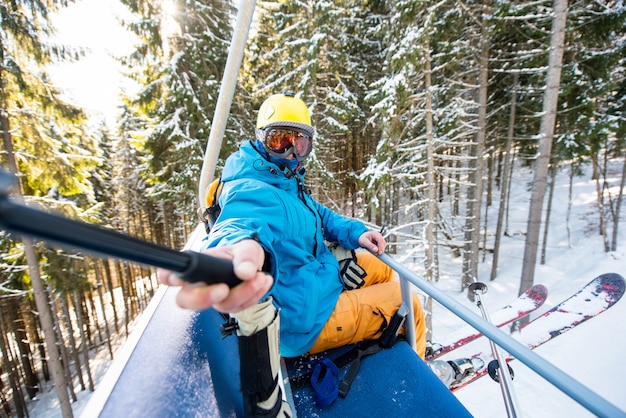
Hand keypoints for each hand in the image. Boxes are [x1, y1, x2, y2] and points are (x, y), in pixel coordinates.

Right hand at [157, 239, 272, 312]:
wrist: (254, 265)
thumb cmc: (241, 254)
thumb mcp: (246, 247)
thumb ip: (246, 256)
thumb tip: (246, 271)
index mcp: (194, 266)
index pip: (170, 274)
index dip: (168, 276)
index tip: (175, 278)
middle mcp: (197, 285)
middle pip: (186, 300)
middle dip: (204, 297)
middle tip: (224, 289)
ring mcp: (211, 298)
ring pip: (219, 305)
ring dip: (243, 293)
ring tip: (260, 277)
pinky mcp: (227, 306)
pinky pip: (238, 308)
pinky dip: (254, 295)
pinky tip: (263, 282)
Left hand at [358, 230, 385, 254]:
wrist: (361, 238)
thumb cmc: (362, 238)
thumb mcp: (364, 242)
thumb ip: (370, 246)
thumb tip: (376, 250)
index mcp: (375, 234)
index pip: (380, 240)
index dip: (381, 246)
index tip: (379, 252)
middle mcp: (378, 236)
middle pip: (383, 243)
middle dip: (381, 249)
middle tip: (376, 253)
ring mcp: (379, 239)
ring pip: (383, 245)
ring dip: (380, 250)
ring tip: (375, 252)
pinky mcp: (379, 242)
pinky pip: (381, 247)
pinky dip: (379, 250)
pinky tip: (375, 251)